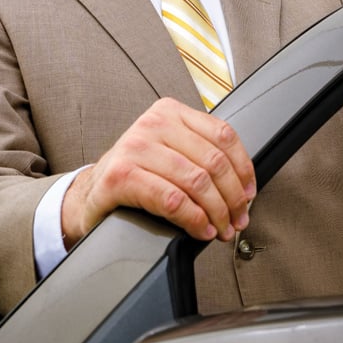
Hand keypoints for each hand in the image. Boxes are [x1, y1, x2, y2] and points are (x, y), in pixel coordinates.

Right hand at [61, 97, 255, 246]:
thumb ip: (201, 155)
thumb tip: (244, 185)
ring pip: (195, 181)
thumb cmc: (138, 174)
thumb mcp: (171, 152)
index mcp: (170, 112)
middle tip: (238, 219)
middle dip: (233, 198)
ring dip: (216, 213)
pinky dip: (193, 220)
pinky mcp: (120, 176)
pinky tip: (200, 230)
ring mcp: (134, 147)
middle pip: (213, 161)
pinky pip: (171, 200)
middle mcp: (153, 123)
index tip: (249, 193)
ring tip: (221, 229)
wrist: (92, 192)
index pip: (223, 134)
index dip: (244, 168)